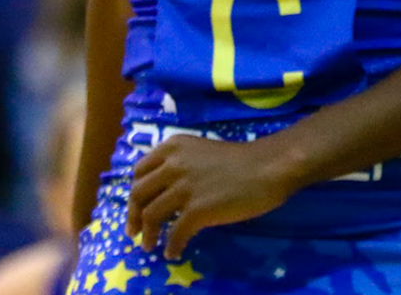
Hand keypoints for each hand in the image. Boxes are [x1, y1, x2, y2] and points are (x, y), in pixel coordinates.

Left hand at [126, 135, 297, 259]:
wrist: (267, 167)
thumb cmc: (241, 160)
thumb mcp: (200, 152)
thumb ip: (179, 164)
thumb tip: (164, 190)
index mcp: (172, 147)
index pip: (139, 171)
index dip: (135, 192)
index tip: (137, 206)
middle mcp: (172, 164)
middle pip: (138, 193)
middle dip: (133, 215)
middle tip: (135, 231)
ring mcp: (183, 188)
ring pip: (151, 215)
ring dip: (148, 234)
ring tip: (150, 246)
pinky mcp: (197, 210)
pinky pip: (174, 234)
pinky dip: (171, 246)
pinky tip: (173, 253)